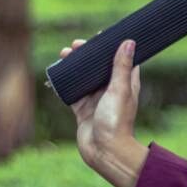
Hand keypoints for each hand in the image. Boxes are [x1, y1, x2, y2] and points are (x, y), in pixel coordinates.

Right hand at [61, 37, 143, 186]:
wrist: (104, 151)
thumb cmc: (116, 121)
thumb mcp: (119, 90)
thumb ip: (122, 66)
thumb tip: (130, 41)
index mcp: (126, 83)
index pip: (120, 59)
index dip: (110, 46)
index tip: (98, 36)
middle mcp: (112, 90)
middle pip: (99, 66)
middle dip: (87, 54)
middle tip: (75, 45)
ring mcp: (96, 99)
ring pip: (84, 77)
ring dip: (74, 66)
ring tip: (63, 55)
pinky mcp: (83, 109)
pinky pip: (72, 92)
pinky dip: (64, 83)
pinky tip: (56, 74)